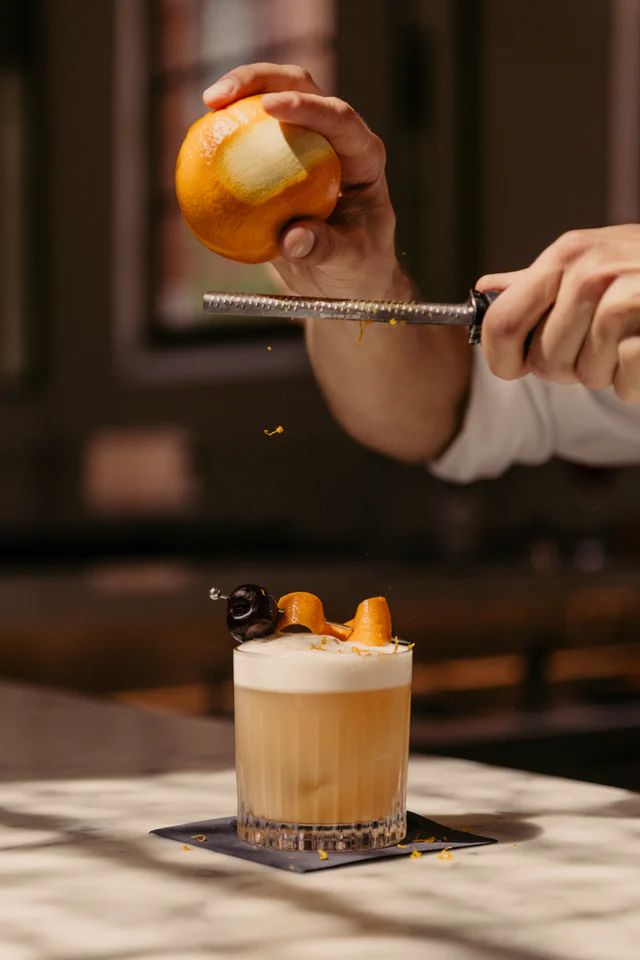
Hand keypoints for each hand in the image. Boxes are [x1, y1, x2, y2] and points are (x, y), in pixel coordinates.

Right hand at [203, 63, 411, 300]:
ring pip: (272, 99)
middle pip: (303, 87)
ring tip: (208, 104)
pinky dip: (227, 134)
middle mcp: (337, 140)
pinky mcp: (280, 158)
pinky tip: (199, 140)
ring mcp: (308, 143)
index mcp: (363, 157)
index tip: (269, 108)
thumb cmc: (357, 269)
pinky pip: (251, 138)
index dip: (306, 106)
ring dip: (240, 93)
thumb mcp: (348, 263)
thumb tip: (291, 239)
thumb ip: (323, 248)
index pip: (339, 119)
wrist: (345, 278)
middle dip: (264, 79)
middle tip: (224, 95)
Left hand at [477, 224, 639, 402]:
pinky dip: (635, 383)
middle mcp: (592, 271)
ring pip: (583, 374)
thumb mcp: (593, 265)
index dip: (502, 359)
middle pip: (543, 361)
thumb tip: (485, 289)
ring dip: (607, 375)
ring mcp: (629, 296)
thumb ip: (538, 284)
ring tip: (631, 344)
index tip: (516, 367)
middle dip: (569, 370)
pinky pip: (623, 381)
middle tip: (601, 346)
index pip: (500, 324)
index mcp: (567, 255)